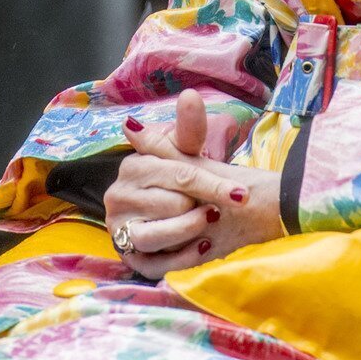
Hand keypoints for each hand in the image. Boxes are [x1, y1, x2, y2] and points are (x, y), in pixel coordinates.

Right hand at [104, 89, 283, 279]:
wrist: (168, 209)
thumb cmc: (180, 177)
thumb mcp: (186, 152)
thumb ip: (190, 128)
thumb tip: (190, 95)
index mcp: (133, 165)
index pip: (180, 175)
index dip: (214, 185)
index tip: (242, 195)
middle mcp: (118, 197)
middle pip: (173, 206)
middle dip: (198, 207)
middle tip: (211, 206)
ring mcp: (120, 229)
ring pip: (158, 236)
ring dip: (191, 230)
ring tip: (209, 222)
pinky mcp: (129, 258)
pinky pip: (157, 264)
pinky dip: (184, 257)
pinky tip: (204, 245)